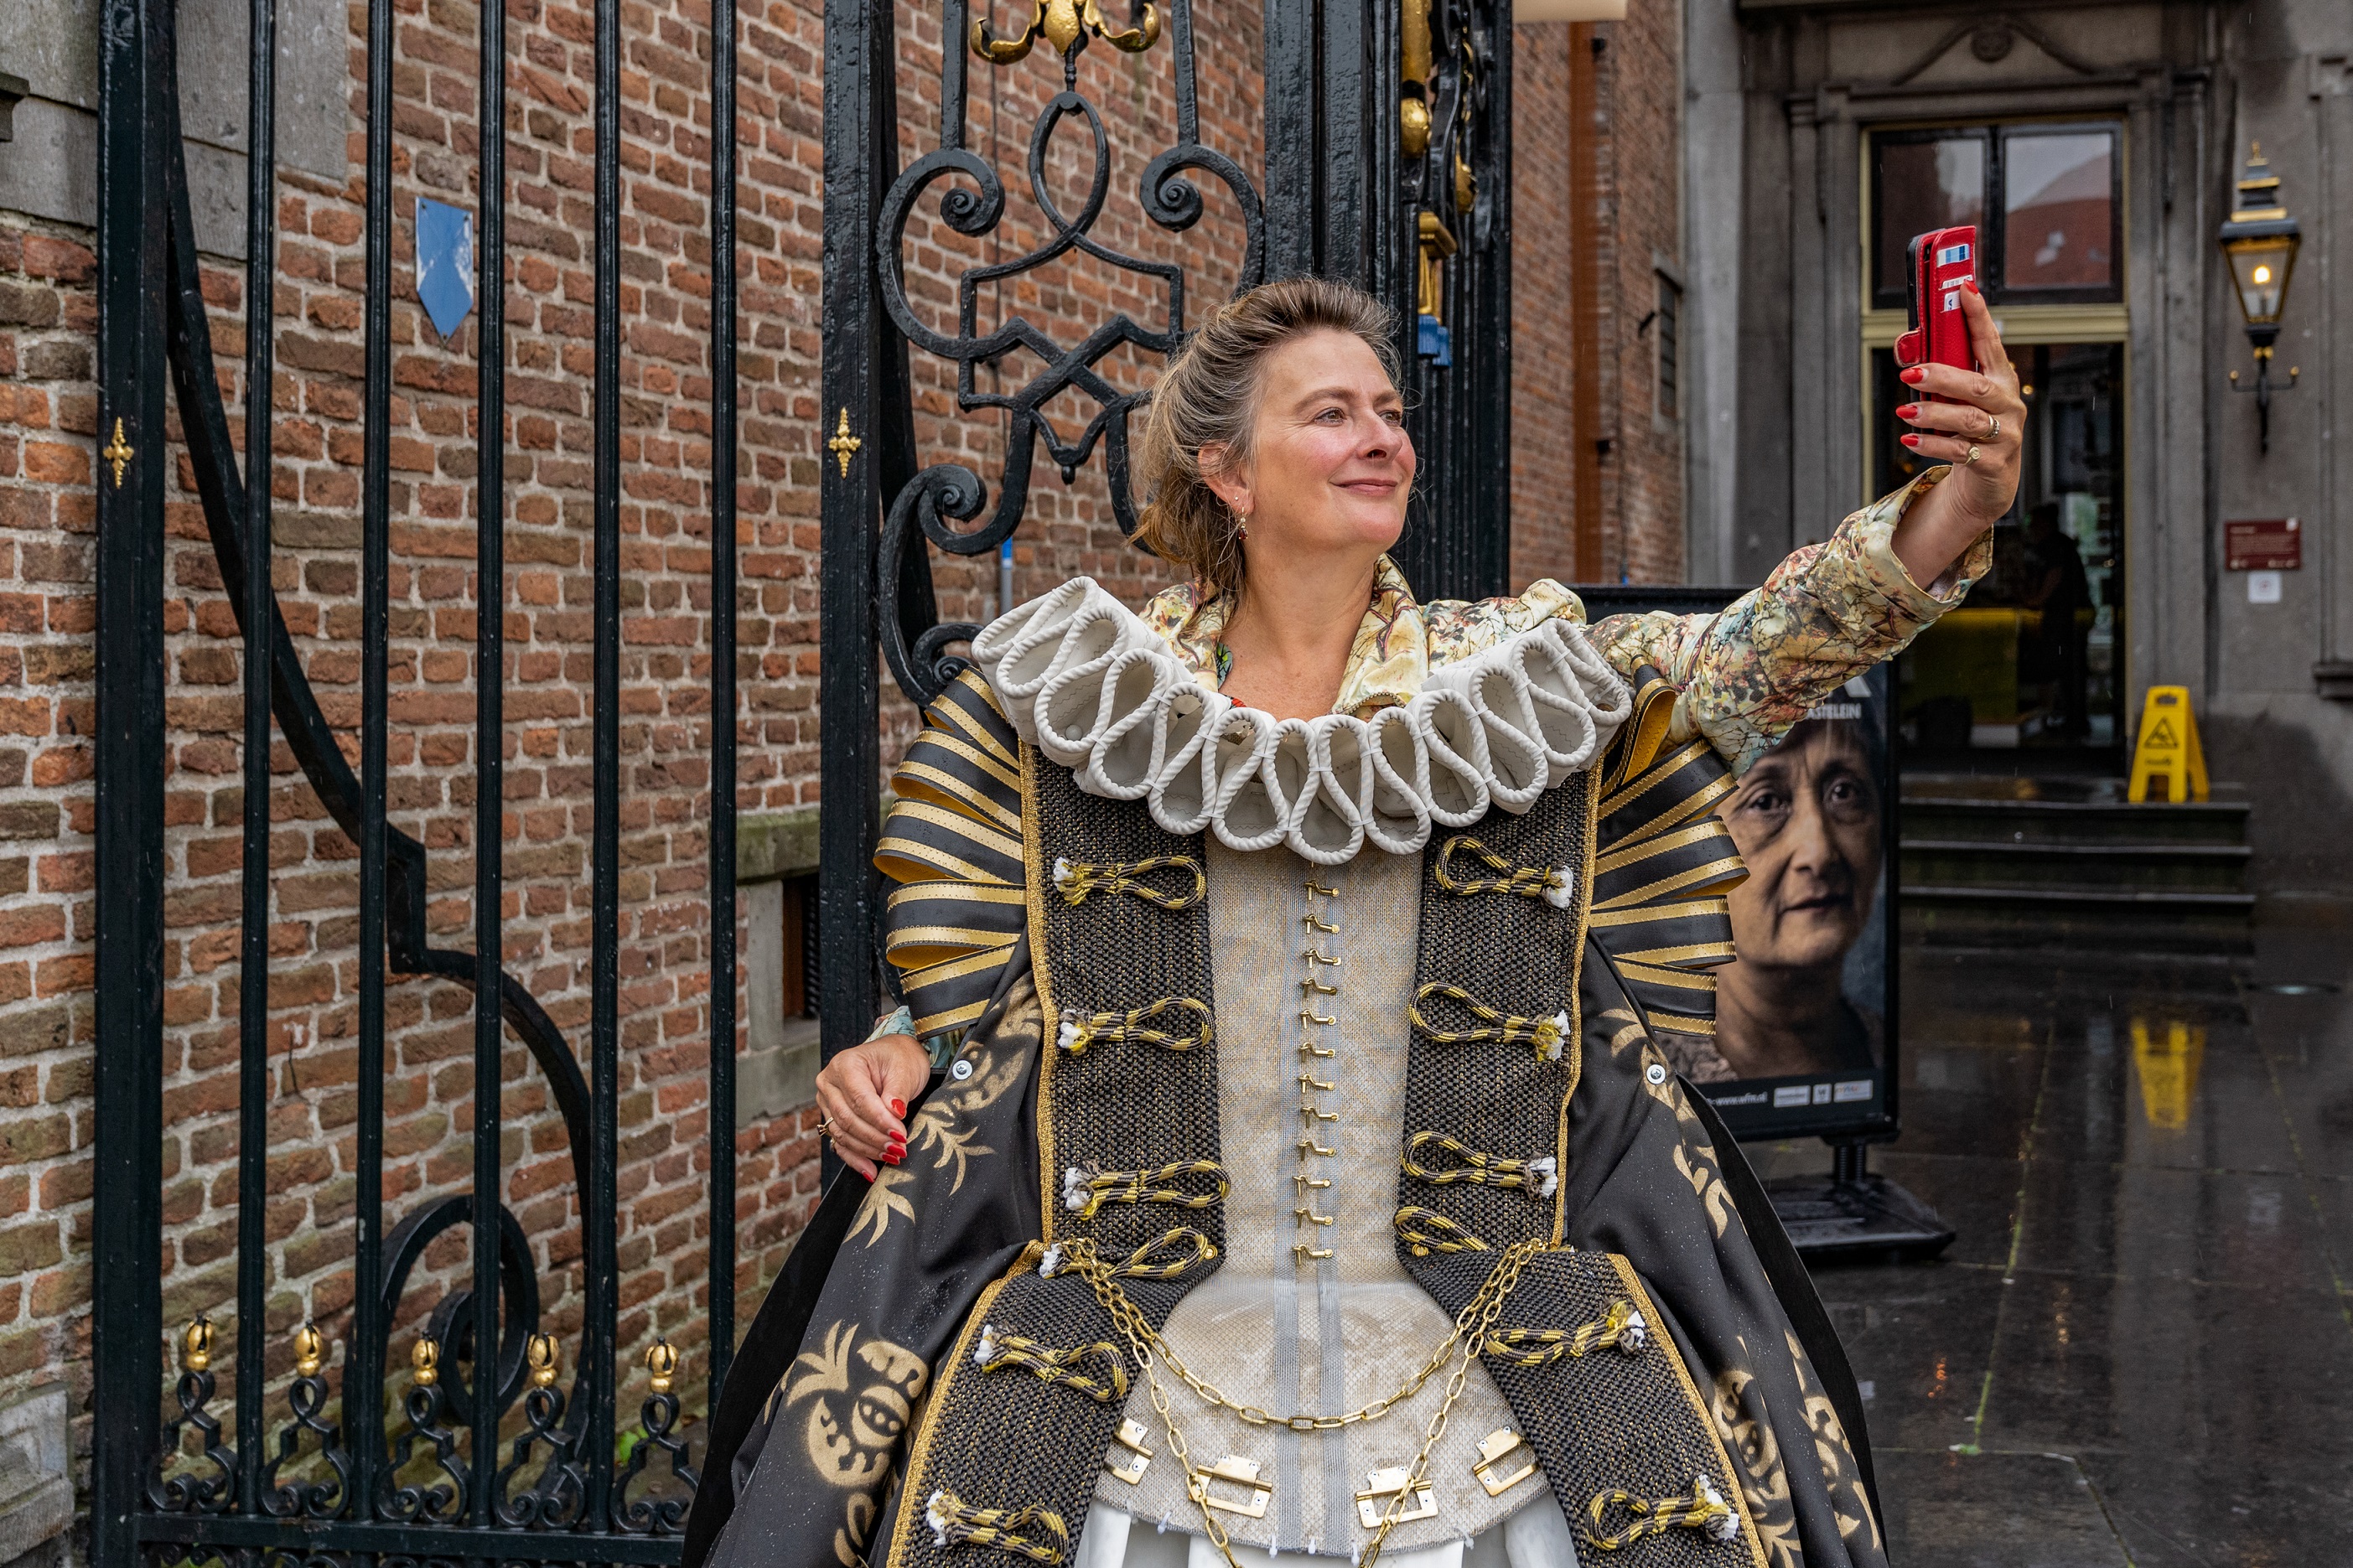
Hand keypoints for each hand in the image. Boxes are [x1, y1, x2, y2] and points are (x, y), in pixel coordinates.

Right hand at [814, 1033, 929, 1179]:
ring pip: (842, 1133)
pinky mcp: (831, 1117)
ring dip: (867, 1150)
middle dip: (875, 1138)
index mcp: (845, 1064)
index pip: (860, 1099)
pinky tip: (870, 1171)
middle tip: (899, 1149)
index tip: (900, 1134)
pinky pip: (839, 1142)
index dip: (880, 1121)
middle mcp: (829, 1082)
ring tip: (892, 1157)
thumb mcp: (904, 1069)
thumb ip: (897, 1092)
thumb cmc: (898, 1058)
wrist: (893, 1056)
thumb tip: (895, 1114)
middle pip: (848, 1119)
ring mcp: (827, 1100)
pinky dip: (855, 1158)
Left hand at [1889, 284, 2027, 586]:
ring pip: (1968, 420)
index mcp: (2000, 379)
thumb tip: (1906, 349)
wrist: (1989, 481)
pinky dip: (1933, 444)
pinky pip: (1961, 451)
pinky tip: (1911, 440)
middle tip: (1911, 374)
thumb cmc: (1970, 430)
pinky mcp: (1994, 463)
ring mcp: (2005, 434)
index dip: (1978, 316)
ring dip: (1933, 414)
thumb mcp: (1957, 400)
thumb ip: (1937, 376)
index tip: (1964, 290)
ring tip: (1905, 412)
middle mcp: (2008, 403)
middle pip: (1976, 387)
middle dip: (1942, 377)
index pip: (1990, 343)